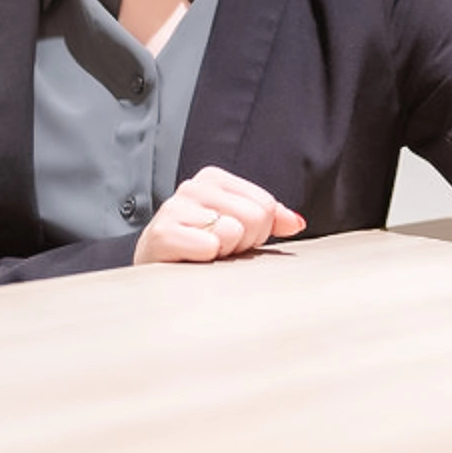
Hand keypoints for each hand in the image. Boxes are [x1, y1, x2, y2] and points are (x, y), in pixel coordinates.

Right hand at [133, 165, 306, 264]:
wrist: (155, 273)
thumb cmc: (199, 251)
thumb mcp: (239, 230)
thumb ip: (271, 220)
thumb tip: (295, 222)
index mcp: (214, 179)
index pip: (266, 205)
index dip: (258, 232)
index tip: (234, 240)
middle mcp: (193, 186)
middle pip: (255, 216)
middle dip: (243, 242)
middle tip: (220, 251)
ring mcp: (175, 207)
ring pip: (234, 231)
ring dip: (224, 252)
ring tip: (203, 255)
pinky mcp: (162, 233)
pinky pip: (209, 246)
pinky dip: (206, 259)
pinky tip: (190, 261)